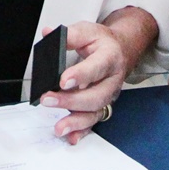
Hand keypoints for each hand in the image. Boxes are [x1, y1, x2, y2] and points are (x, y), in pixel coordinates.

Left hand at [40, 10, 157, 143]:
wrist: (120, 50)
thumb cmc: (101, 43)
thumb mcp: (88, 31)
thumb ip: (69, 35)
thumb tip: (48, 34)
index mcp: (110, 57)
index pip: (97, 67)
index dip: (81, 75)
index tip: (63, 81)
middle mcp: (112, 80)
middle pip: (96, 96)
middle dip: (71, 101)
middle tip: (47, 99)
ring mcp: (108, 95)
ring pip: (95, 112)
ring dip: (76, 122)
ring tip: (58, 127)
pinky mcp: (102, 105)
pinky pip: (93, 122)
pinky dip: (82, 132)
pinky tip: (71, 138)